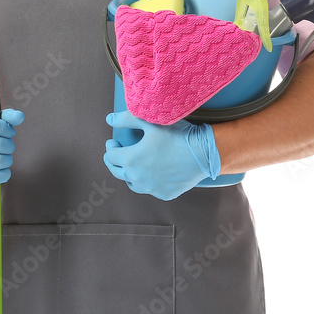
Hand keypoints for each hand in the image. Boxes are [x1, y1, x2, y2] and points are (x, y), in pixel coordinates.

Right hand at [0, 109, 24, 191]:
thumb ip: (7, 117)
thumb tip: (20, 116)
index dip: (7, 130)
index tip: (8, 133)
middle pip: (0, 144)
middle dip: (9, 146)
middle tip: (6, 148)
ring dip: (7, 160)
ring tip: (3, 159)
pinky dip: (3, 174)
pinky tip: (0, 170)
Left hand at [103, 113, 219, 200]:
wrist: (203, 153)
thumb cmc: (177, 135)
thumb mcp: (149, 122)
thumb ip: (126, 119)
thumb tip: (109, 119)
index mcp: (131, 160)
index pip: (111, 156)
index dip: (110, 147)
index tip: (113, 142)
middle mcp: (138, 177)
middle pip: (117, 172)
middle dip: (113, 162)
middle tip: (114, 155)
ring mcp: (151, 188)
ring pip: (132, 184)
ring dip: (128, 174)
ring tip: (130, 166)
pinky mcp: (164, 194)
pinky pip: (150, 189)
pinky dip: (147, 182)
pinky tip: (150, 174)